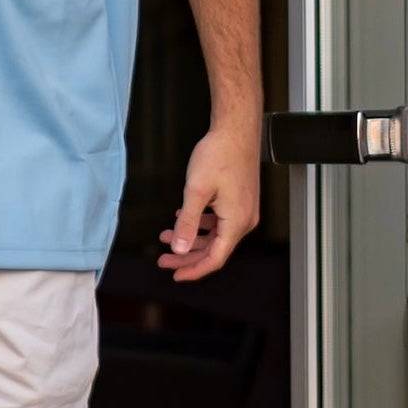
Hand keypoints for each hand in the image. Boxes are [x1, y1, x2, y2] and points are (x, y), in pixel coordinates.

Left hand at [159, 121, 261, 280]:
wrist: (236, 132)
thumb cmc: (219, 156)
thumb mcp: (196, 191)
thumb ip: (187, 223)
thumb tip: (179, 249)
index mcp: (236, 222)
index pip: (215, 258)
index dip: (194, 269)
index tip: (174, 275)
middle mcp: (244, 221)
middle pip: (214, 249)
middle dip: (186, 255)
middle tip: (163, 259)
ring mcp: (244, 211)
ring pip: (215, 235)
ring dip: (190, 238)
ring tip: (166, 237)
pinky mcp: (239, 201)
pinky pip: (219, 222)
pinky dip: (199, 224)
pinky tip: (181, 217)